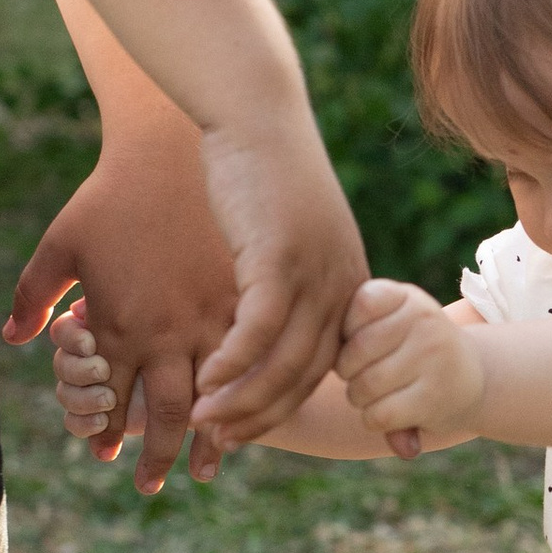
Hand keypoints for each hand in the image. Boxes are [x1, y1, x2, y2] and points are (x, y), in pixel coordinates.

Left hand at [4, 142, 236, 493]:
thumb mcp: (61, 243)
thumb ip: (35, 293)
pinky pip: (254, 358)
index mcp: (119, 324)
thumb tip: (17, 338)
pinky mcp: (246, 297)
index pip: (112, 400)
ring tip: (211, 467)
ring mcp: (210, 317)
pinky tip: (259, 406)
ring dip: (212, 436)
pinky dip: (253, 389)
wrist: (170, 149)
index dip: (107, 433)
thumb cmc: (110, 194)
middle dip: (157, 456)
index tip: (107, 456)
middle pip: (164, 414)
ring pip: (216, 396)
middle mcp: (166, 333)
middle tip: (151, 486)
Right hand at [187, 110, 370, 443]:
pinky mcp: (279, 257)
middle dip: (266, 417)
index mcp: (347, 281)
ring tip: (205, 422)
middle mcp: (340, 283)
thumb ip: (281, 281)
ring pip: (284, 362)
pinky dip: (233, 365)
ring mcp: (314, 271)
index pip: (332, 364)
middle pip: (310, 375)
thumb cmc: (257, 169)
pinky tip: (205, 383)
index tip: (270, 438)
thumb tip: (261, 318)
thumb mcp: (282, 234)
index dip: (299, 406)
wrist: (253, 109)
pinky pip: (258, 331)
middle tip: (223, 443)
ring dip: (243, 400)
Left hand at [336, 279, 485, 456]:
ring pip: (364, 386)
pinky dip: (373, 420)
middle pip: (357, 350)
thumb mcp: (392, 322)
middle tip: (360, 375)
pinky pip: (379, 414)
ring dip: (358, 398)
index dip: (348, 330)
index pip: (361, 303)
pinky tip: (388, 413)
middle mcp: (425, 321)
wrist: (467, 378)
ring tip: (375, 394)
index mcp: (408, 297)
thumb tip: (332, 352)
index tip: (360, 340)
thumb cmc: (410, 349)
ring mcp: (433, 358)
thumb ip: (358, 324)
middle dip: (347, 371)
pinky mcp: (433, 397)